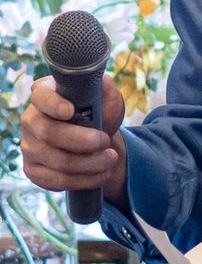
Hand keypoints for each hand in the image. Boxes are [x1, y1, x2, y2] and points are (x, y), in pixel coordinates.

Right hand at [20, 74, 126, 205]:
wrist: (96, 142)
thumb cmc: (100, 114)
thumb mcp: (107, 98)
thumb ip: (105, 88)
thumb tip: (102, 83)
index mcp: (46, 94)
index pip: (41, 96)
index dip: (53, 104)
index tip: (70, 111)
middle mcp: (31, 119)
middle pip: (50, 133)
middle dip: (83, 141)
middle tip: (106, 142)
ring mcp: (29, 146)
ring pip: (57, 160)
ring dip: (90, 163)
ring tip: (111, 159)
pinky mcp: (33, 170)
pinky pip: (56, 180)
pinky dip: (84, 179)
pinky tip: (101, 175)